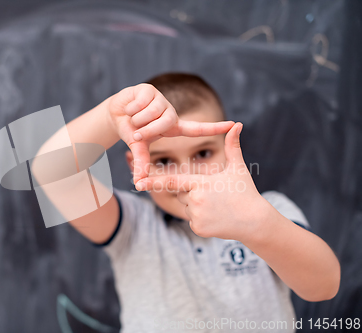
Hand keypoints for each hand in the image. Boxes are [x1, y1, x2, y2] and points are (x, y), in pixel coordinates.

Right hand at [107, 83, 234, 183]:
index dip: (215, 127)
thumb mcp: (137, 147)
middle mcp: (170, 112)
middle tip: (137, 132)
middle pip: (166, 122)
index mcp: (172, 126)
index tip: (235, 124)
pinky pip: (142, 103)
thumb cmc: (131, 130)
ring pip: (152, 113)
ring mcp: (161, 99)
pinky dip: (132, 109)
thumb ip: (141, 163)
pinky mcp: (149, 89)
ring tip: (133, 118)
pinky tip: (130, 107)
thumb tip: (138, 183)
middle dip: (147, 130)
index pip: (197, 128)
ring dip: (137, 119)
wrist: (115, 114)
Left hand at [135, 123, 269, 241]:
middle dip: (191, 192)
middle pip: (181, 193)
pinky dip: (201, 219)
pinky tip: (216, 217)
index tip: (138, 181)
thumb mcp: (238, 169)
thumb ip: (233, 146)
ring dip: (196, 205)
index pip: (172, 181)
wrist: (255, 222)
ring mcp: (196, 216)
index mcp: (201, 183)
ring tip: (217, 206)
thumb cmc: (246, 193)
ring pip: (186, 207)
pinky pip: (191, 220)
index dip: (153, 180)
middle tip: (213, 194)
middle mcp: (195, 200)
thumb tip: (237, 124)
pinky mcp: (198, 229)